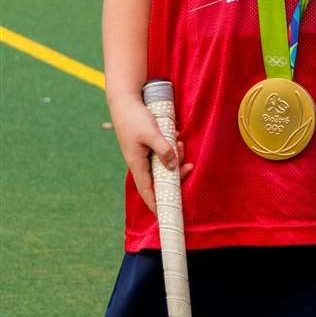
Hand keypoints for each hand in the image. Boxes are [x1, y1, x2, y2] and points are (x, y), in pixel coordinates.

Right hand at [109, 93, 190, 214]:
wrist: (126, 101)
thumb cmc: (135, 118)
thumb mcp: (152, 134)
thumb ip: (164, 150)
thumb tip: (173, 166)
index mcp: (137, 163)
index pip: (147, 190)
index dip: (156, 203)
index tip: (165, 215)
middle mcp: (140, 162)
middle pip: (161, 177)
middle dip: (176, 174)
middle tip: (189, 165)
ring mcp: (145, 154)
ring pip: (165, 163)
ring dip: (176, 156)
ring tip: (181, 141)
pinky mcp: (149, 145)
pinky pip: (164, 151)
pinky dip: (173, 146)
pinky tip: (176, 134)